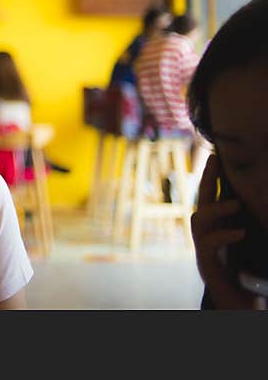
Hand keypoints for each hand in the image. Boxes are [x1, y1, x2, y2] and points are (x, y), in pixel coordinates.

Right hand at [191, 155, 255, 308]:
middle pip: (202, 199)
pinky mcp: (208, 264)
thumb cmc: (248, 278)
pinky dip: (224, 236)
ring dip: (215, 209)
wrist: (239, 306)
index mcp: (219, 227)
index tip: (219, 153)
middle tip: (215, 158)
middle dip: (208, 177)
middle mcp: (207, 234)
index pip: (214, 195)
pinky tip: (240, 233)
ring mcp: (204, 248)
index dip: (215, 175)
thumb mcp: (253, 245)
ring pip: (199, 220)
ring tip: (236, 204)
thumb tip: (261, 200)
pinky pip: (209, 245)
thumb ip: (250, 226)